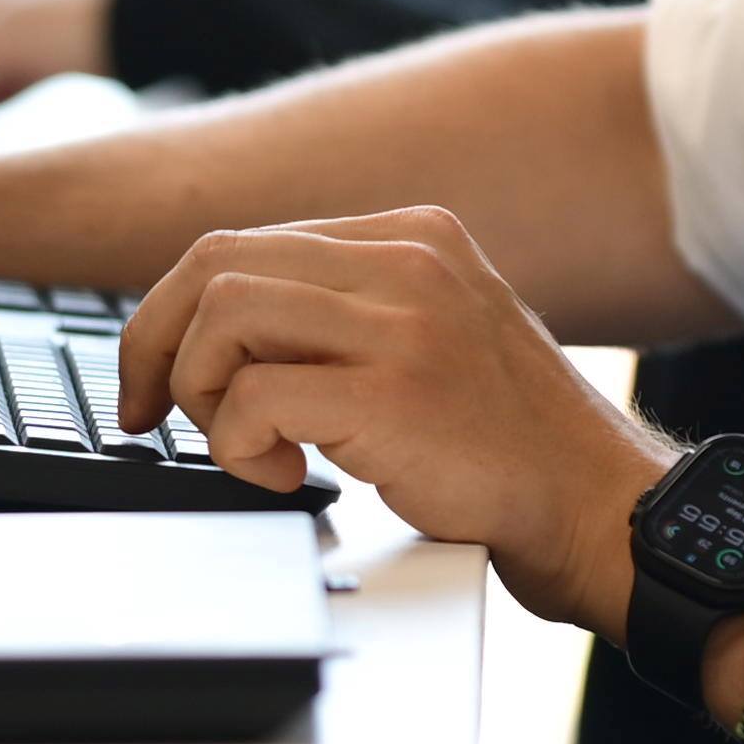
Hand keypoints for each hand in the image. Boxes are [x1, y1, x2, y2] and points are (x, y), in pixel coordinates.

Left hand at [121, 206, 666, 632]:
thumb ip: (351, 312)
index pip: (245, 242)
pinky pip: (254, 397)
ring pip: (222, 316)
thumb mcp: (434, 335)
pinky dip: (238, 446)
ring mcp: (404, 321)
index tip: (152, 378)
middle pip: (215, 263)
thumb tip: (221, 327)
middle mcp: (409, 259)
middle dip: (155, 345)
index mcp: (413, 236)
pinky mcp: (392, 393)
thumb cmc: (508, 445)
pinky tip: (287, 476)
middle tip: (149, 414)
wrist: (595, 507)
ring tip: (249, 447)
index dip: (173, 313)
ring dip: (202, 395)